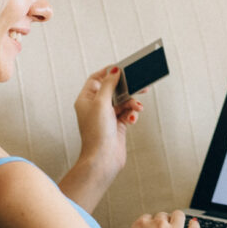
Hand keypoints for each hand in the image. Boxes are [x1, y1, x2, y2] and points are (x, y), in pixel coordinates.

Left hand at [72, 65, 143, 195]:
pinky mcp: (117, 125)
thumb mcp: (102, 103)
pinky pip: (127, 113)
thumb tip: (114, 71)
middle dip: (127, 88)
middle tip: (140, 84)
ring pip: (123, 102)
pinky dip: (132, 114)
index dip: (108, 72)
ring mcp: (107, 116)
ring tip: (138, 107)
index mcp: (86, 99)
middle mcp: (95, 107)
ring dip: (132, 103)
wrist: (103, 159)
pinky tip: (132, 120)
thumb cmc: (97, 132)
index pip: (96, 79)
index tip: (122, 68)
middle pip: (113, 89)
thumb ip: (109, 85)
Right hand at [110, 211, 199, 227]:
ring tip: (176, 224)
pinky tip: (193, 225)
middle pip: (161, 216)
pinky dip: (194, 225)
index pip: (145, 218)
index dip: (147, 226)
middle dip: (161, 223)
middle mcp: (159, 225)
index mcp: (141, 226)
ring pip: (178, 215)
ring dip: (177, 219)